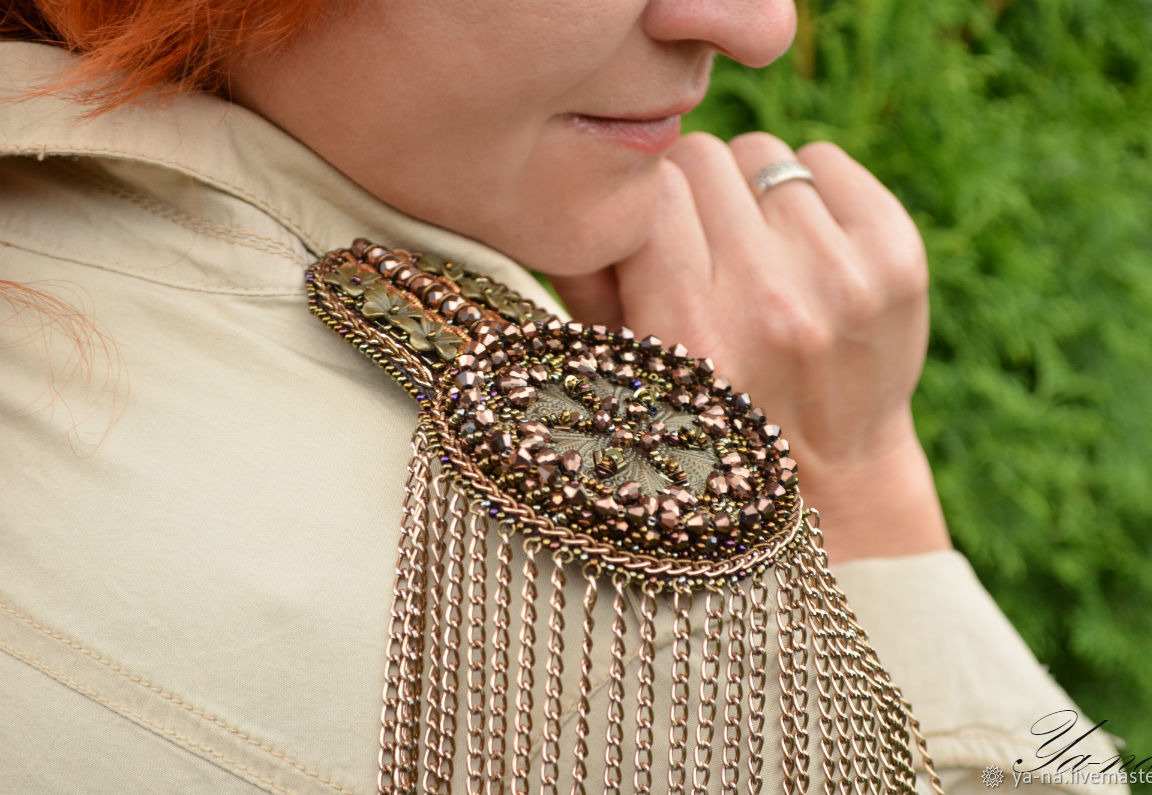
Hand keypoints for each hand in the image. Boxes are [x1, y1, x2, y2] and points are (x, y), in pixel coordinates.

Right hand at [550, 133, 950, 562]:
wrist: (829, 471)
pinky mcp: (898, 259)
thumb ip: (582, 281)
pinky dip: (808, 191)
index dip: (642, 203)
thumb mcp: (623, 371)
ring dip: (748, 195)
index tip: (650, 234)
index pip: (651, 189)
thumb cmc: (709, 416)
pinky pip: (826, 160)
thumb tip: (567, 189)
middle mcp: (768, 303)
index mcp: (690, 332)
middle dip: (692, 193)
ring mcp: (842, 278)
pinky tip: (804, 248)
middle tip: (701, 246)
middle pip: (703, 158)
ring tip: (755, 255)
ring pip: (763, 157)